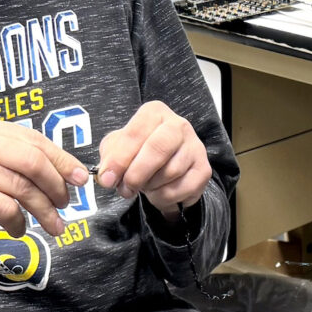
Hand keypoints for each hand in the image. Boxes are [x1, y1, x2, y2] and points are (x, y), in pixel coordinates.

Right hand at [0, 113, 87, 268]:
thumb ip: (4, 155)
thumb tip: (56, 168)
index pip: (31, 138)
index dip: (61, 158)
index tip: (80, 176)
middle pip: (32, 160)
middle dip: (58, 185)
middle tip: (68, 204)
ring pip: (22, 188)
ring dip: (44, 211)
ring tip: (54, 225)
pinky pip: (5, 208)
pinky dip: (18, 222)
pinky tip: (18, 230)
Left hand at [95, 101, 211, 218]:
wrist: (165, 162)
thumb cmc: (138, 150)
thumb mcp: (117, 146)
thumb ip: (110, 157)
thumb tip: (108, 176)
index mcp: (154, 112)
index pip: (135, 133)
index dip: (119, 159)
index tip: (107, 179)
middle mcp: (178, 125)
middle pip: (158, 149)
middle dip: (137, 174)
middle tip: (125, 189)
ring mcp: (195, 146)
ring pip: (170, 172)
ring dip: (150, 188)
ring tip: (144, 187)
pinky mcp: (203, 169)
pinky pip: (182, 189)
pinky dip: (165, 198)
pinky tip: (159, 193)